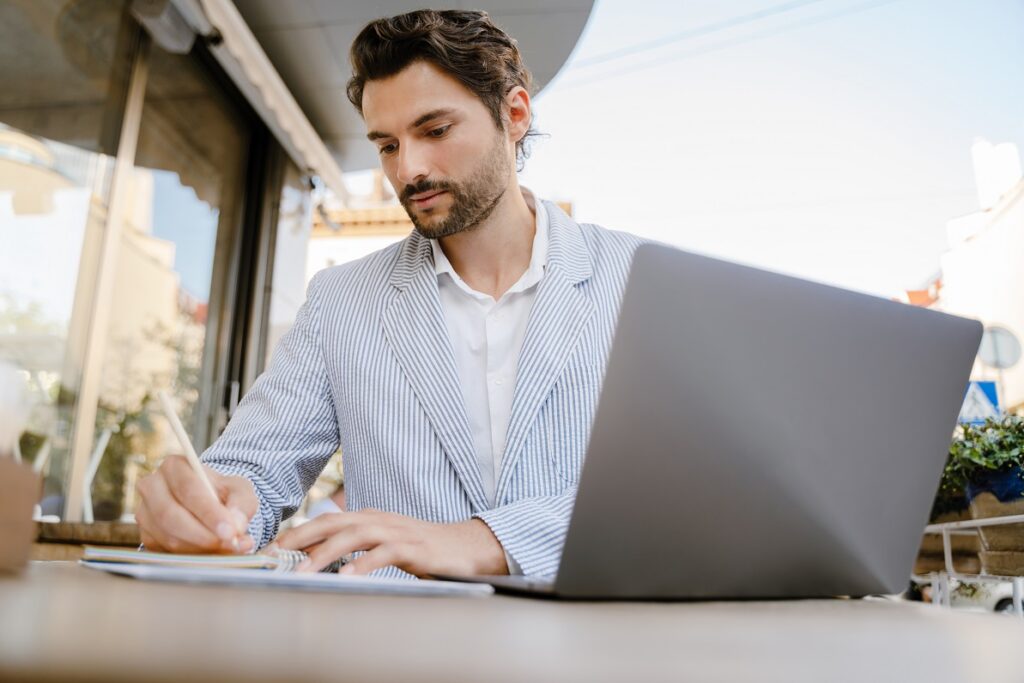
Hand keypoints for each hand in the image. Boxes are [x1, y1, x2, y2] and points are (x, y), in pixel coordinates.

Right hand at [136, 455, 257, 553]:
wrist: (208, 504)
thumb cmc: (222, 493)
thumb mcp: (239, 490)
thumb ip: (242, 504)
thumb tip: (236, 526)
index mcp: (174, 466)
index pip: (188, 489)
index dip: (208, 512)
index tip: (229, 531)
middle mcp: (152, 486)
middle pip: (170, 514)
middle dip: (202, 535)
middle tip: (228, 545)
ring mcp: (144, 512)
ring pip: (167, 536)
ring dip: (199, 548)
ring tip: (227, 549)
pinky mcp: (145, 535)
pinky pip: (165, 551)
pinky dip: (191, 557)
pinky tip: (211, 553)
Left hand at [271, 509, 508, 576]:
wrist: (466, 547)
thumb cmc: (423, 548)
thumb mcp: (385, 544)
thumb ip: (358, 547)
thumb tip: (321, 560)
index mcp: (370, 518)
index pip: (327, 521)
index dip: (298, 532)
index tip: (272, 549)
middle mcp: (379, 520)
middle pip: (333, 522)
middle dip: (301, 537)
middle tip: (274, 554)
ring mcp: (396, 532)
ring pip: (353, 536)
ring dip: (325, 552)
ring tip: (302, 569)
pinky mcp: (412, 547)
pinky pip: (383, 554)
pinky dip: (363, 564)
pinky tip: (346, 577)